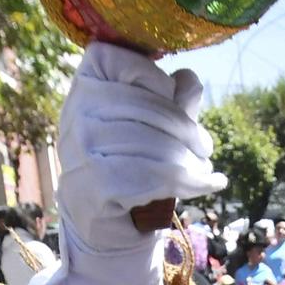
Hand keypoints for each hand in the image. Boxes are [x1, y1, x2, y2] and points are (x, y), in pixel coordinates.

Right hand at [57, 43, 225, 249]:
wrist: (104, 222)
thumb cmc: (132, 164)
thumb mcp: (156, 126)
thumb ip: (173, 100)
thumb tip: (189, 78)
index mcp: (85, 85)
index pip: (123, 62)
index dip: (157, 80)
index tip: (174, 100)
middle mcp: (75, 112)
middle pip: (147, 107)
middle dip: (186, 130)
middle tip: (203, 149)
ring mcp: (80, 149)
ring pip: (154, 143)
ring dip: (191, 160)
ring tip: (203, 169)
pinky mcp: (95, 185)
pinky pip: (155, 176)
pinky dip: (191, 182)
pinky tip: (209, 184)